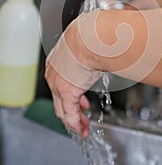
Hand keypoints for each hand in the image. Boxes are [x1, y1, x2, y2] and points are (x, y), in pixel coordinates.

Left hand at [45, 16, 99, 137]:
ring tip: (82, 128)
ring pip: (62, 109)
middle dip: (71, 110)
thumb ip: (92, 51)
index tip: (79, 101)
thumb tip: (105, 48)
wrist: (89, 37)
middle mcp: (54, 74)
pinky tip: (81, 129)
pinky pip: (70, 114)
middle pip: (59, 98)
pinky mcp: (67, 93)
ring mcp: (58, 84)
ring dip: (74, 120)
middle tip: (80, 118)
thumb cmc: (90, 35)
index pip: (59, 83)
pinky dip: (76, 123)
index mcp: (57, 61)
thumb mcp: (87, 44)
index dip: (69, 94)